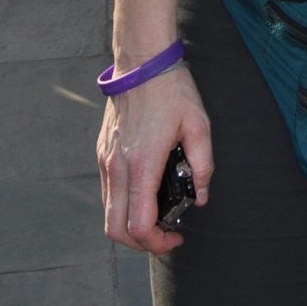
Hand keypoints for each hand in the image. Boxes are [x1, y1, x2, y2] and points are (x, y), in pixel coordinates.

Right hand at [98, 65, 211, 255]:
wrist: (141, 61)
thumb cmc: (171, 90)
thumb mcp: (199, 125)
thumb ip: (203, 166)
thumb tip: (200, 197)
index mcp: (142, 165)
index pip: (139, 226)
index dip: (158, 243)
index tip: (177, 236)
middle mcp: (117, 168)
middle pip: (115, 230)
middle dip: (140, 244)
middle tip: (164, 235)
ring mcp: (105, 161)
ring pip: (108, 213)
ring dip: (129, 226)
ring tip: (157, 216)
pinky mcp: (102, 154)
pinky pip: (107, 193)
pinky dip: (122, 206)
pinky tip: (144, 194)